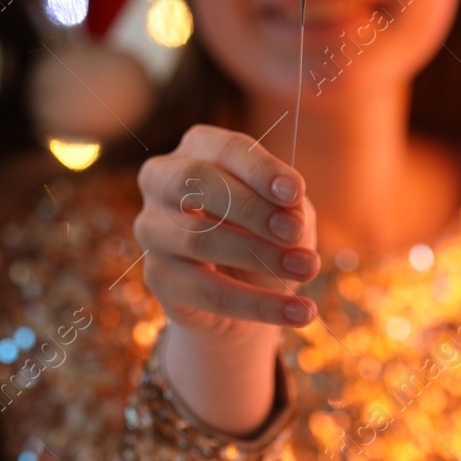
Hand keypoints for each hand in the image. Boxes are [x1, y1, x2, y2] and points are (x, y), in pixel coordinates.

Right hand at [134, 124, 318, 432]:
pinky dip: (259, 304)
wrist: (246, 287)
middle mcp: (162, 179)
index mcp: (197, 148)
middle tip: (295, 231)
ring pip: (198, 237)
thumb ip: (286, 204)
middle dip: (250, 207)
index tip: (296, 192)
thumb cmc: (266, 230)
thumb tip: (288, 210)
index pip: (225, 149)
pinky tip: (300, 311)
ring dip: (259, 254)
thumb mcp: (285, 210)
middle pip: (195, 182)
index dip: (259, 169)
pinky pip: (208, 292)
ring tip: (308, 268)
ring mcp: (152, 228)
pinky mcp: (156, 276)